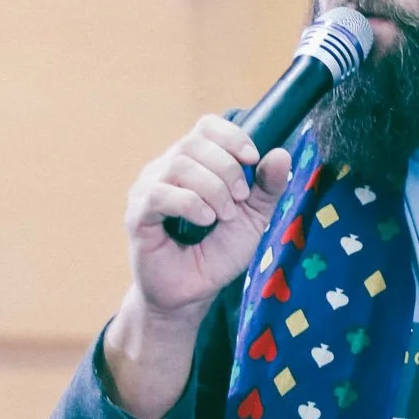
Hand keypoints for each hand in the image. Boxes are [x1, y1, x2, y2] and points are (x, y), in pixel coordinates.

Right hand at [125, 116, 292, 316]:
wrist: (194, 292)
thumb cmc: (218, 252)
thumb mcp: (253, 217)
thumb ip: (267, 187)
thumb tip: (281, 153)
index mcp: (193, 162)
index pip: (206, 126)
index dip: (231, 136)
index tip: (252, 158)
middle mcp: (166, 168)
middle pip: (194, 142)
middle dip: (227, 168)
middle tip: (241, 199)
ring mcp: (148, 189)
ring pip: (179, 165)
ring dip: (212, 189)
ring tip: (223, 216)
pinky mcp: (138, 215)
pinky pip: (160, 195)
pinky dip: (190, 204)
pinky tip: (205, 220)